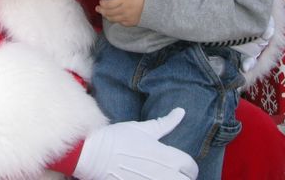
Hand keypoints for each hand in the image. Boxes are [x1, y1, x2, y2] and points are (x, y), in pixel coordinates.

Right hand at [73, 107, 198, 179]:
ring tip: (162, 175)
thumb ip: (165, 123)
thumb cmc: (118, 138)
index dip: (188, 165)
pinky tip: (149, 178)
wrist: (94, 155)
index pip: (190, 166)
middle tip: (174, 171)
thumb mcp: (142, 128)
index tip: (181, 163)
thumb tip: (181, 111)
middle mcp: (163, 173)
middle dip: (183, 176)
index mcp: (166, 156)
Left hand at [96, 0, 148, 25]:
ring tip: (103, 12)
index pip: (109, 5)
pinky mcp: (131, 23)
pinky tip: (113, 16)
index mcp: (125, 1)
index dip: (103, 4)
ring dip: (107, 16)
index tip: (100, 1)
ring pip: (113, 19)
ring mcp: (128, 18)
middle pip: (109, 13)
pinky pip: (120, 23)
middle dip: (102, 10)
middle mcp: (125, 11)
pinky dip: (115, 20)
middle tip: (98, 7)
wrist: (159, 7)